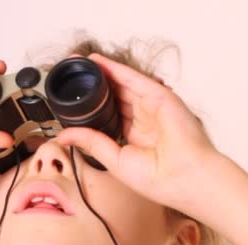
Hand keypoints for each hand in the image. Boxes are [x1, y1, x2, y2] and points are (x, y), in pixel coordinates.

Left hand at [56, 53, 220, 211]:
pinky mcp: (160, 97)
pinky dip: (115, 69)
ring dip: (101, 72)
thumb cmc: (159, 179)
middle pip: (115, 95)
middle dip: (94, 84)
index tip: (73, 99)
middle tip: (72, 73)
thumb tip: (63, 136)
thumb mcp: (114, 159)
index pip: (110, 114)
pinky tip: (98, 62)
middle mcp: (144, 118)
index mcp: (135, 136)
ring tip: (79, 63)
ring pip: (122, 84)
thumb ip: (91, 143)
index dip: (92, 105)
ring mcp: (152, 106)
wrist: (184, 179)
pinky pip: (133, 79)